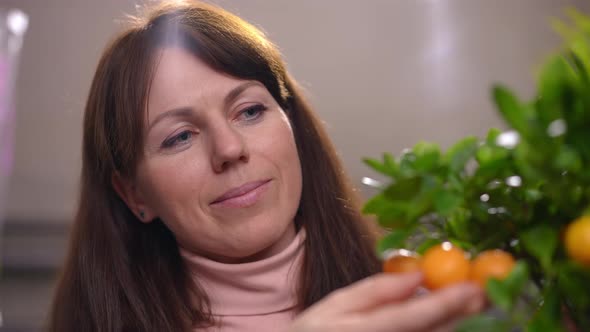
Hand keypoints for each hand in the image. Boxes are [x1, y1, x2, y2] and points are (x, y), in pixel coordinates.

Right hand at [289, 273, 484, 331]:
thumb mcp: (335, 305)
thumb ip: (375, 290)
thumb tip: (414, 274)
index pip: (414, 317)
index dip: (447, 302)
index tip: (474, 287)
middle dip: (465, 313)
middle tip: (487, 291)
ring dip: (458, 323)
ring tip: (475, 303)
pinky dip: (441, 330)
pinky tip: (450, 318)